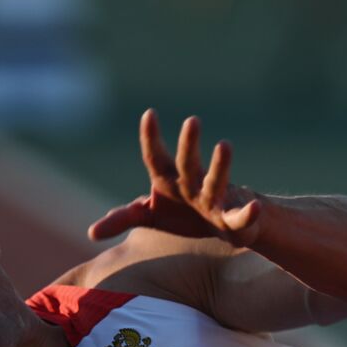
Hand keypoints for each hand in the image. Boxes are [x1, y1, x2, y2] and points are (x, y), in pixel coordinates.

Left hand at [87, 109, 262, 246]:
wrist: (221, 223)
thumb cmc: (183, 213)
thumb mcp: (150, 215)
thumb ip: (123, 218)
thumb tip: (91, 232)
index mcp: (169, 180)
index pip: (156, 157)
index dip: (152, 138)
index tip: (149, 113)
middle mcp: (192, 184)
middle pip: (188, 163)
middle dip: (189, 144)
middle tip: (192, 120)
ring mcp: (213, 200)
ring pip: (216, 182)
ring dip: (220, 165)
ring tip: (224, 144)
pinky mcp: (231, 220)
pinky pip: (240, 217)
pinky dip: (248, 213)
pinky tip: (255, 207)